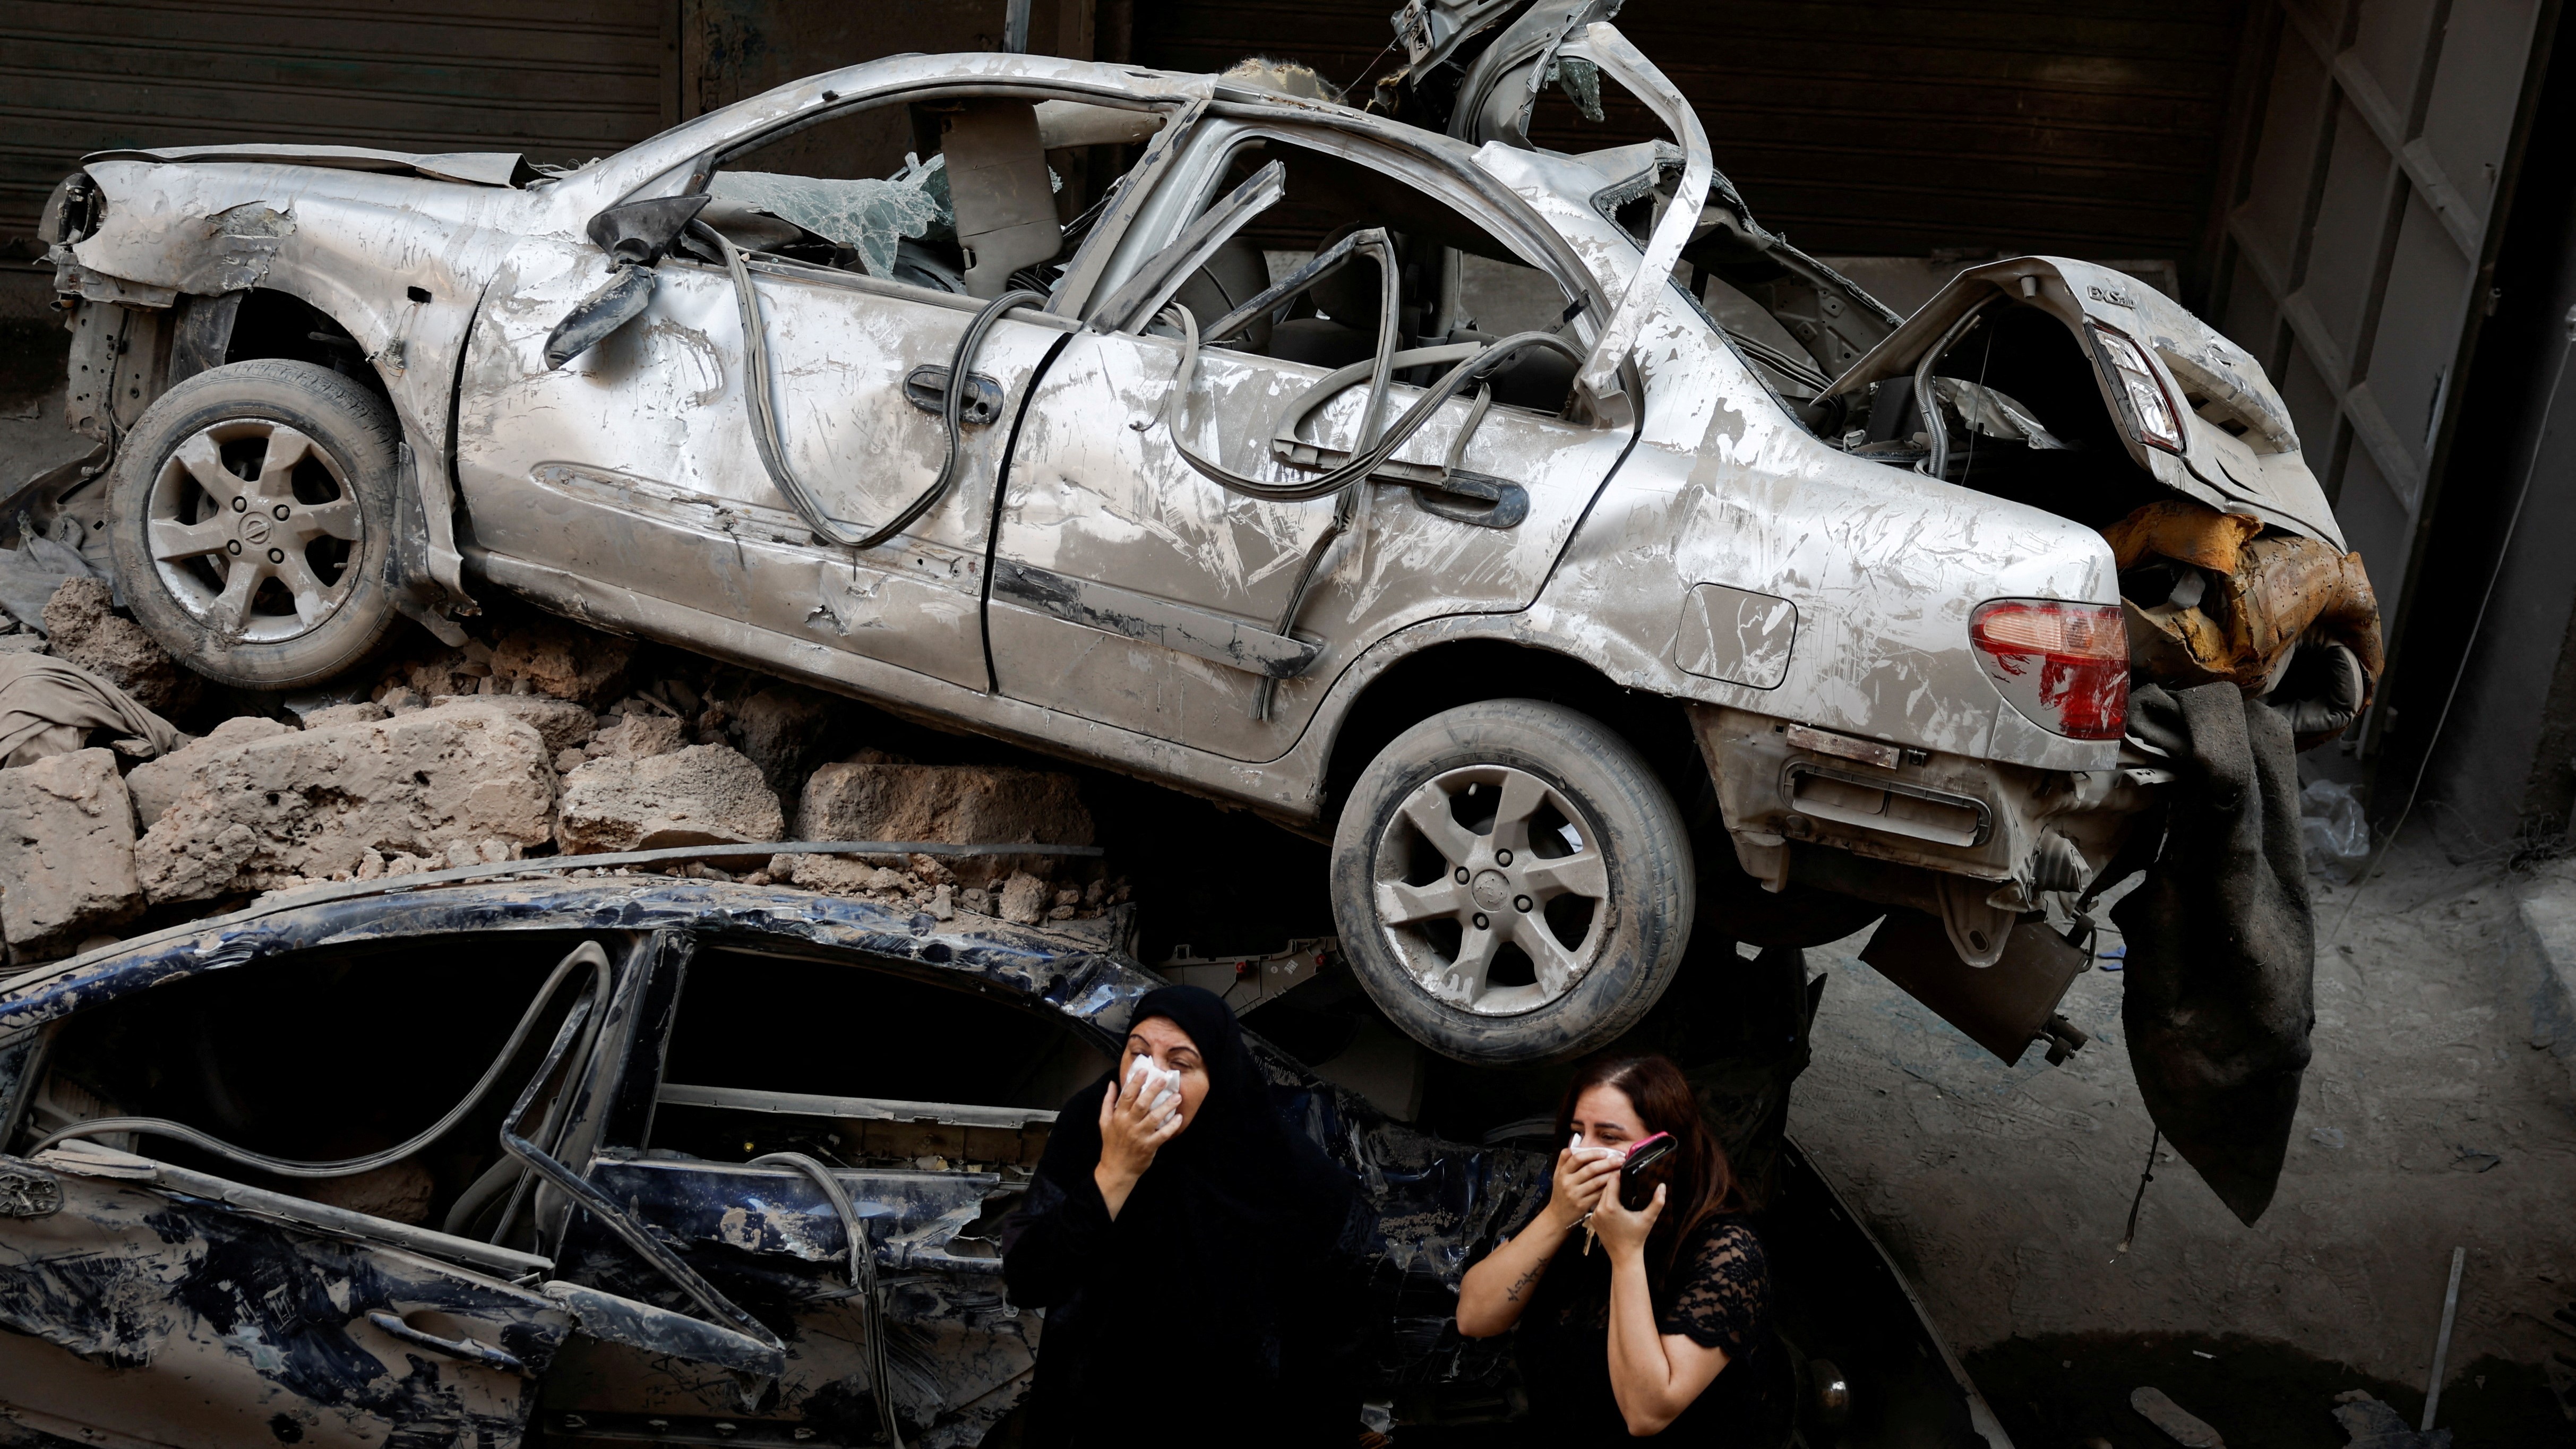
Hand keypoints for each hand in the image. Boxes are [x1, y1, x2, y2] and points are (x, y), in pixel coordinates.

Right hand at [1093, 1068, 1182, 1217]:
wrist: (1116, 1169)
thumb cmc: (1111, 1143)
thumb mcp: (1104, 1122)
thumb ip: (1108, 1102)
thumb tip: (1112, 1083)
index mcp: (1118, 1116)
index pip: (1127, 1095)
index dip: (1135, 1082)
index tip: (1144, 1071)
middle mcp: (1128, 1124)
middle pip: (1142, 1103)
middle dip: (1153, 1090)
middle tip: (1164, 1079)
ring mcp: (1139, 1136)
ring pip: (1154, 1118)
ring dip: (1166, 1106)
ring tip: (1177, 1096)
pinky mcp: (1149, 1147)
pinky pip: (1162, 1135)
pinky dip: (1171, 1126)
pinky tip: (1178, 1118)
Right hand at [1541, 1144, 1622, 1231]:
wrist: (1557, 1215)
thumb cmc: (1561, 1193)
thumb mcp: (1557, 1175)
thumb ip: (1564, 1160)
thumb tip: (1572, 1146)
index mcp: (1563, 1173)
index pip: (1577, 1158)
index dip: (1592, 1154)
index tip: (1605, 1152)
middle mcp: (1568, 1183)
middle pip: (1590, 1169)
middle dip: (1607, 1163)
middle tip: (1620, 1159)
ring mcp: (1575, 1194)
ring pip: (1597, 1182)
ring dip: (1611, 1175)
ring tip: (1620, 1169)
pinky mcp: (1583, 1205)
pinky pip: (1599, 1194)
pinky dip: (1608, 1188)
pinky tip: (1616, 1183)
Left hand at [1593, 1180, 1664, 1262]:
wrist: (1624, 1256)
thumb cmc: (1637, 1237)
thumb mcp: (1648, 1219)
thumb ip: (1657, 1202)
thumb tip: (1662, 1186)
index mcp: (1611, 1206)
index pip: (1611, 1181)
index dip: (1619, 1173)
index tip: (1626, 1168)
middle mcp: (1599, 1209)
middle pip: (1605, 1187)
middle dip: (1614, 1181)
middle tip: (1624, 1174)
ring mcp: (1594, 1215)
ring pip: (1600, 1195)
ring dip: (1609, 1191)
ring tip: (1620, 1186)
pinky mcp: (1592, 1220)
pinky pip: (1598, 1205)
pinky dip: (1605, 1201)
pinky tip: (1614, 1200)